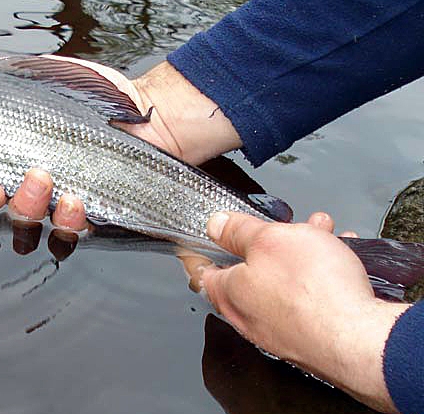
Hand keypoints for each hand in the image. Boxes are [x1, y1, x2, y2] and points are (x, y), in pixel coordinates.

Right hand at [0, 55, 242, 218]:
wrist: (145, 111)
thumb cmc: (93, 97)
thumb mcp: (47, 77)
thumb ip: (8, 73)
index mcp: (19, 161)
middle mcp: (37, 190)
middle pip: (8, 213)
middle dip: (5, 201)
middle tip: (19, 177)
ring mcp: (64, 205)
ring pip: (38, 227)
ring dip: (35, 210)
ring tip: (50, 183)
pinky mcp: (95, 215)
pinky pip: (76, 233)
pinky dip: (72, 222)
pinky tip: (76, 202)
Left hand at [190, 211, 409, 412]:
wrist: (361, 339)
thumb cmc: (314, 292)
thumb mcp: (269, 239)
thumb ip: (239, 230)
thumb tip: (217, 225)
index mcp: (228, 293)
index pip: (202, 269)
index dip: (203, 248)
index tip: (205, 237)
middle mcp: (250, 316)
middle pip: (251, 269)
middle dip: (270, 240)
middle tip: (285, 225)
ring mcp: (280, 329)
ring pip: (285, 280)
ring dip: (302, 251)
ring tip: (321, 233)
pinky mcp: (311, 336)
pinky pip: (310, 298)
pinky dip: (322, 274)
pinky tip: (341, 258)